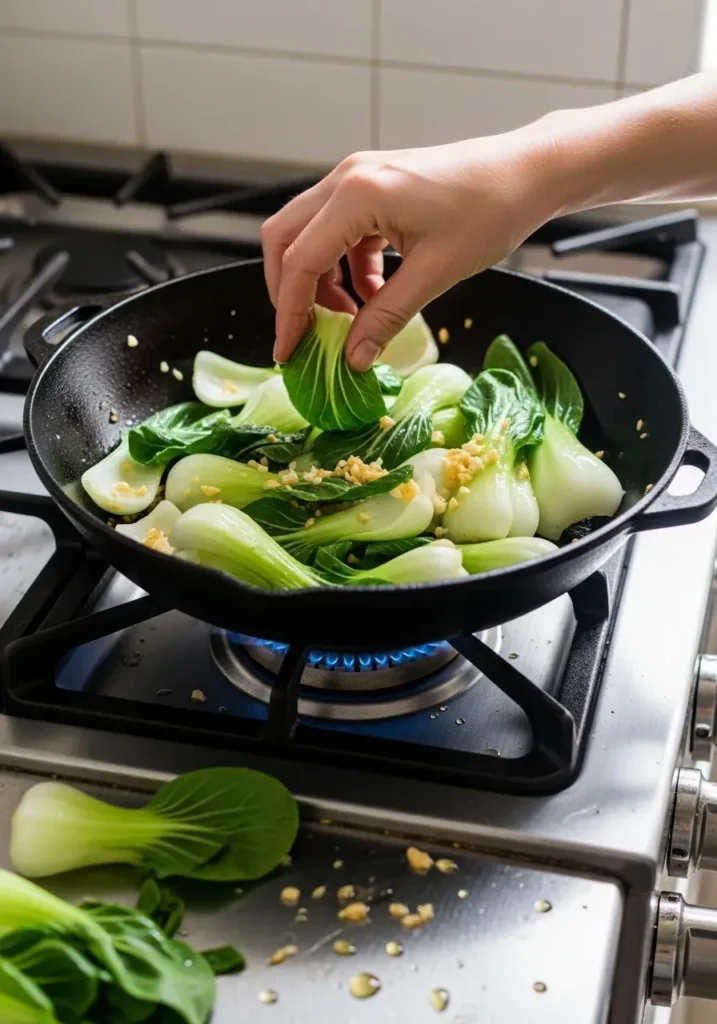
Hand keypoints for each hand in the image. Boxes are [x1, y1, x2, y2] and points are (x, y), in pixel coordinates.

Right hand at [262, 126, 561, 369]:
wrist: (528, 172)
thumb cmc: (491, 211)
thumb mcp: (436, 273)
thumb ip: (387, 317)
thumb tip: (353, 358)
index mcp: (357, 194)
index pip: (300, 261)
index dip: (289, 313)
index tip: (289, 352)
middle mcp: (347, 178)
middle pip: (285, 240)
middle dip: (290, 293)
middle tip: (307, 336)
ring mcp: (358, 178)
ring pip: (309, 236)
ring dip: (320, 282)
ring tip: (350, 320)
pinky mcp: (373, 186)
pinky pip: (339, 232)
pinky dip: (346, 268)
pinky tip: (373, 296)